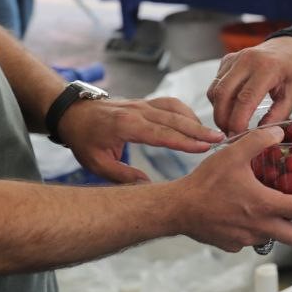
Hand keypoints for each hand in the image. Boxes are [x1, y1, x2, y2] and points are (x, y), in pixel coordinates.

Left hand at [59, 96, 223, 183]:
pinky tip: (194, 122)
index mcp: (126, 126)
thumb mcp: (97, 164)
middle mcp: (137, 111)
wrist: (72, 113)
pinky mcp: (144, 102)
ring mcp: (141, 103)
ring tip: (212, 133)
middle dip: (198, 129)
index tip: (203, 147)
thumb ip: (123, 177)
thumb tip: (148, 188)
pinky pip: (169, 104)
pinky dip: (184, 112)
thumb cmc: (83, 140)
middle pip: (173, 119)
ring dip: (195, 119)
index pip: (161, 133)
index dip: (184, 140)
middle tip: (219, 139)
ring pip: (174, 108)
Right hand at [172, 126, 291, 250]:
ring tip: (281, 209)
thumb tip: (279, 132)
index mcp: (264, 206)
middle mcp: (259, 228)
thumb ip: (258, 140)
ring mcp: (246, 240)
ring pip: (274, 238)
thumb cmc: (204, 182)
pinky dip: (259, 229)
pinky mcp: (233, 245)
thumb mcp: (233, 153)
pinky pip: (253, 240)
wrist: (177, 208)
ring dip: (283, 226)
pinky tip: (251, 213)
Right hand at [208, 36, 291, 134]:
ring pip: (215, 90)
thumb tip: (260, 134)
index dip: (238, 121)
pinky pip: (216, 83)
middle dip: (223, 119)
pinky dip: (218, 100)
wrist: (289, 49)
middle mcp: (247, 60)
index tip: (239, 136)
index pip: (245, 99)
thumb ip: (278, 116)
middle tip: (230, 135)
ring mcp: (235, 58)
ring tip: (229, 125)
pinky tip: (229, 109)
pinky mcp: (227, 60)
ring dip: (218, 111)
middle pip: (223, 94)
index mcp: (267, 68)